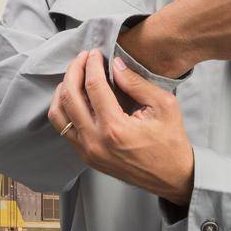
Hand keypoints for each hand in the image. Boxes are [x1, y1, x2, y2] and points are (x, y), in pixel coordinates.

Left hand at [48, 48, 193, 202]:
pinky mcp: (85, 156)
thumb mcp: (164, 106)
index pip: (93, 86)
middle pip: (69, 96)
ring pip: (58, 114)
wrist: (172, 177)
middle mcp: (95, 141)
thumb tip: (115, 64)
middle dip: (73, 71)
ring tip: (74, 75)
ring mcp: (87, 151)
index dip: (91, 64)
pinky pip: (63, 128)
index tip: (94, 53)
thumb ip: (137, 83)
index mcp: (115, 128)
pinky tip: (73, 96)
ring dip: (63, 90)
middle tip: (82, 58)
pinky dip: (63, 108)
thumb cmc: (171, 142)